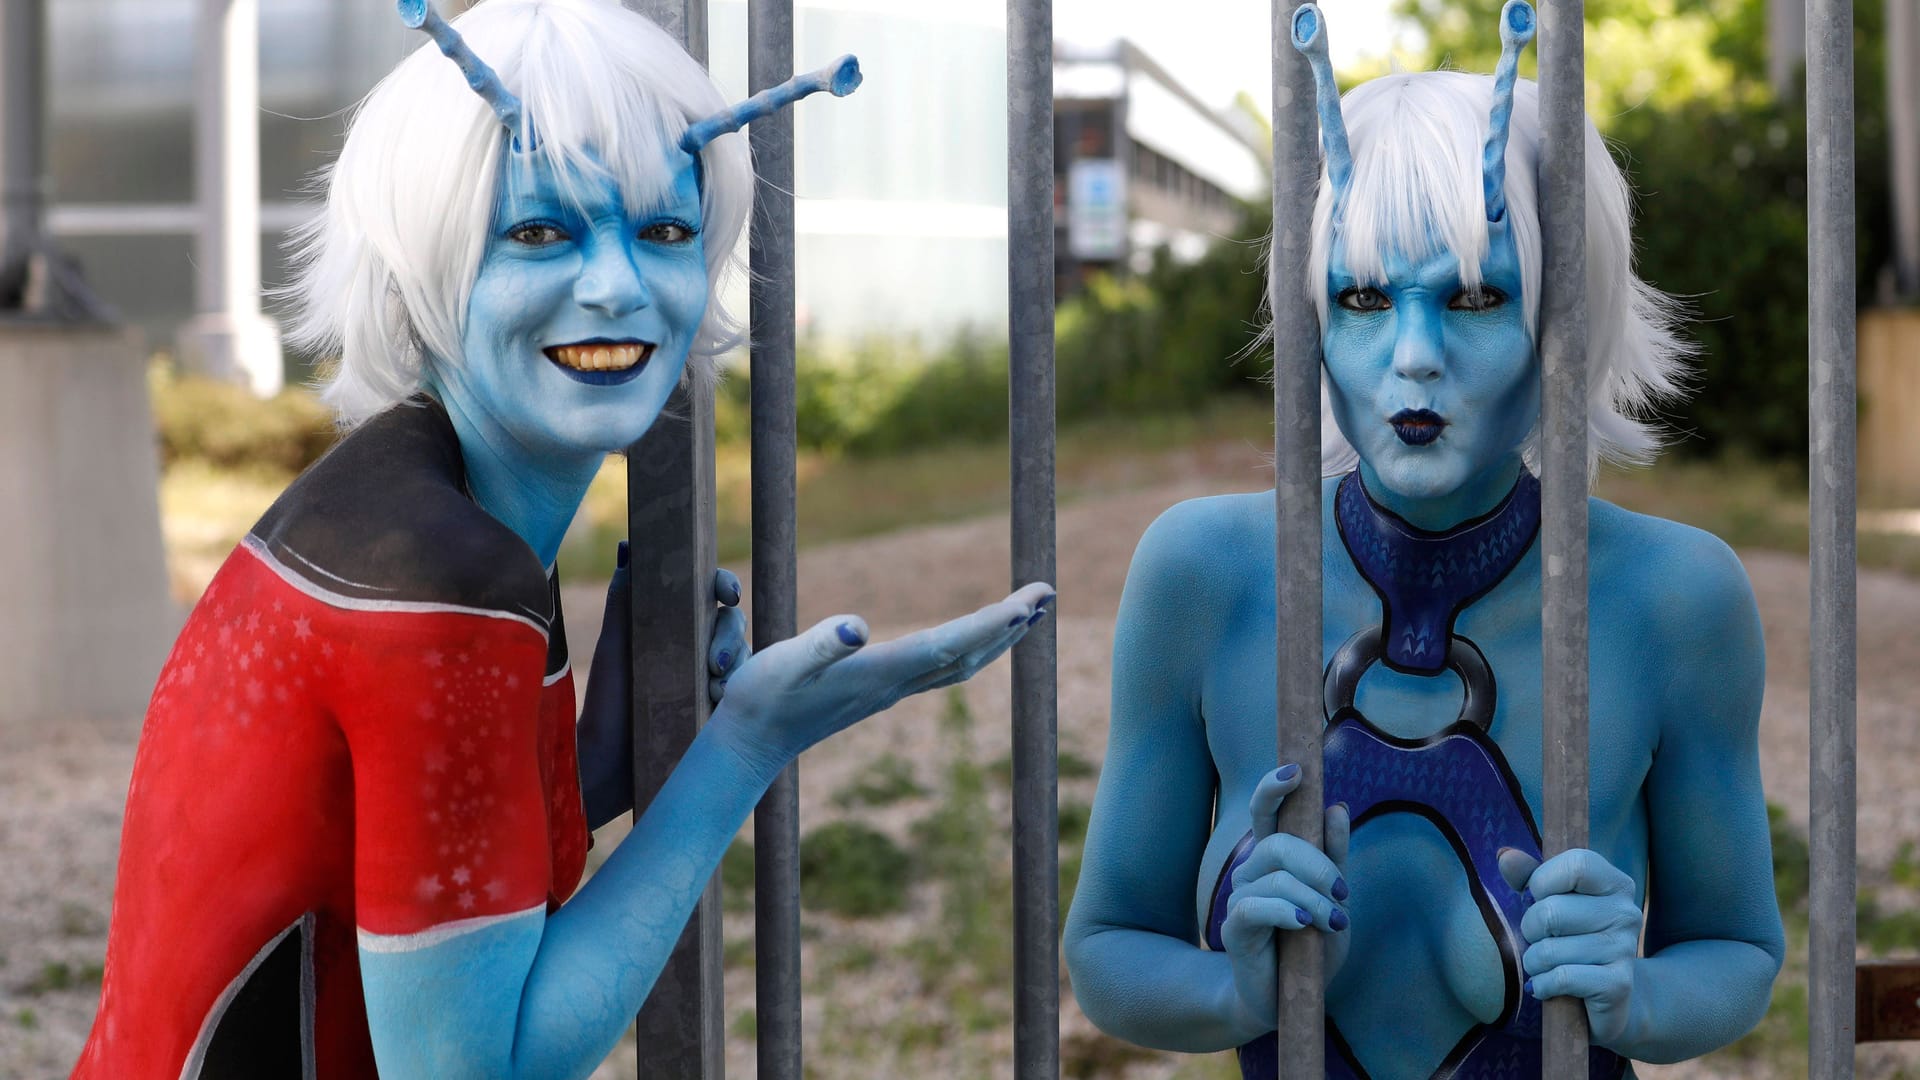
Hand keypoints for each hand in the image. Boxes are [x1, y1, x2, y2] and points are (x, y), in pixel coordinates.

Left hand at [579, 546, 748, 827]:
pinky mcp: (720, 712)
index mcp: (672, 627)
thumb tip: (629, 546)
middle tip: (715, 659)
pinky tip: (720, 703)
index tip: (727, 593)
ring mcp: (711, 681)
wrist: (606, 764)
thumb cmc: (607, 702)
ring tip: (715, 687)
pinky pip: (748, 693)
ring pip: (745, 657)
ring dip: (737, 666)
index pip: (708, 594)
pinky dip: (739, 694)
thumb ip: (624, 598)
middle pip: (732, 623)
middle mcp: (695, 649)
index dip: (724, 585)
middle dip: (730, 634)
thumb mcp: (615, 646)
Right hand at [708, 582, 1055, 777]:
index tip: (1032, 600)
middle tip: (1046, 594)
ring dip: (996, 638)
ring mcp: (888, 690)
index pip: (949, 643)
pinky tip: (972, 639)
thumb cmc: (759, 700)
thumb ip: (820, 645)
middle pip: (967, 654)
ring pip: (958, 664)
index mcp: (878, 672)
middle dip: (1010, 625)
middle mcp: (894, 684)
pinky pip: (940, 667)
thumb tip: (859, 626)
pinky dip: (968, 647)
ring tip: (1027, 613)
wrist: (748, 746)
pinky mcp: (878, 690)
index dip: (993, 622)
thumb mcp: (782, 665)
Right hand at [1219, 763, 1350, 1033]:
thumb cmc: (1311, 947)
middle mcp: (1252, 871)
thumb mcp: (1335, 900)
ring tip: (1333, 924)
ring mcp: (1240, 897)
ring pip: (1276, 877)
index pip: (1267, 811)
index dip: (1274, 787)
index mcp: (1275, 858)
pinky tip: (1304, 925)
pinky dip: (1288, 912)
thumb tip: (1336, 806)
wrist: (1289, 998)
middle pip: (1279, 843)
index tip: (1296, 771)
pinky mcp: (1234, 927)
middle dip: (1318, 864)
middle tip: (1343, 895)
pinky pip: (1258, 906)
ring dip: (1313, 899)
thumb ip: (1335, 857)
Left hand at [1499, 847, 1642, 1046]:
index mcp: (1614, 884)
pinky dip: (1543, 984)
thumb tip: (1505, 856)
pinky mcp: (1618, 984)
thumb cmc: (1572, 938)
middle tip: (1540, 939)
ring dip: (1534, 962)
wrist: (1610, 995)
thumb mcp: (1551, 900)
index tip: (1540, 896)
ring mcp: (1624, 949)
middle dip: (1530, 929)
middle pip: (1551, 910)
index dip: (1543, 880)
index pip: (1576, 864)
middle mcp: (1626, 913)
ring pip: (1549, 950)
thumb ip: (1528, 876)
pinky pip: (1561, 978)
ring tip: (1546, 965)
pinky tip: (1548, 985)